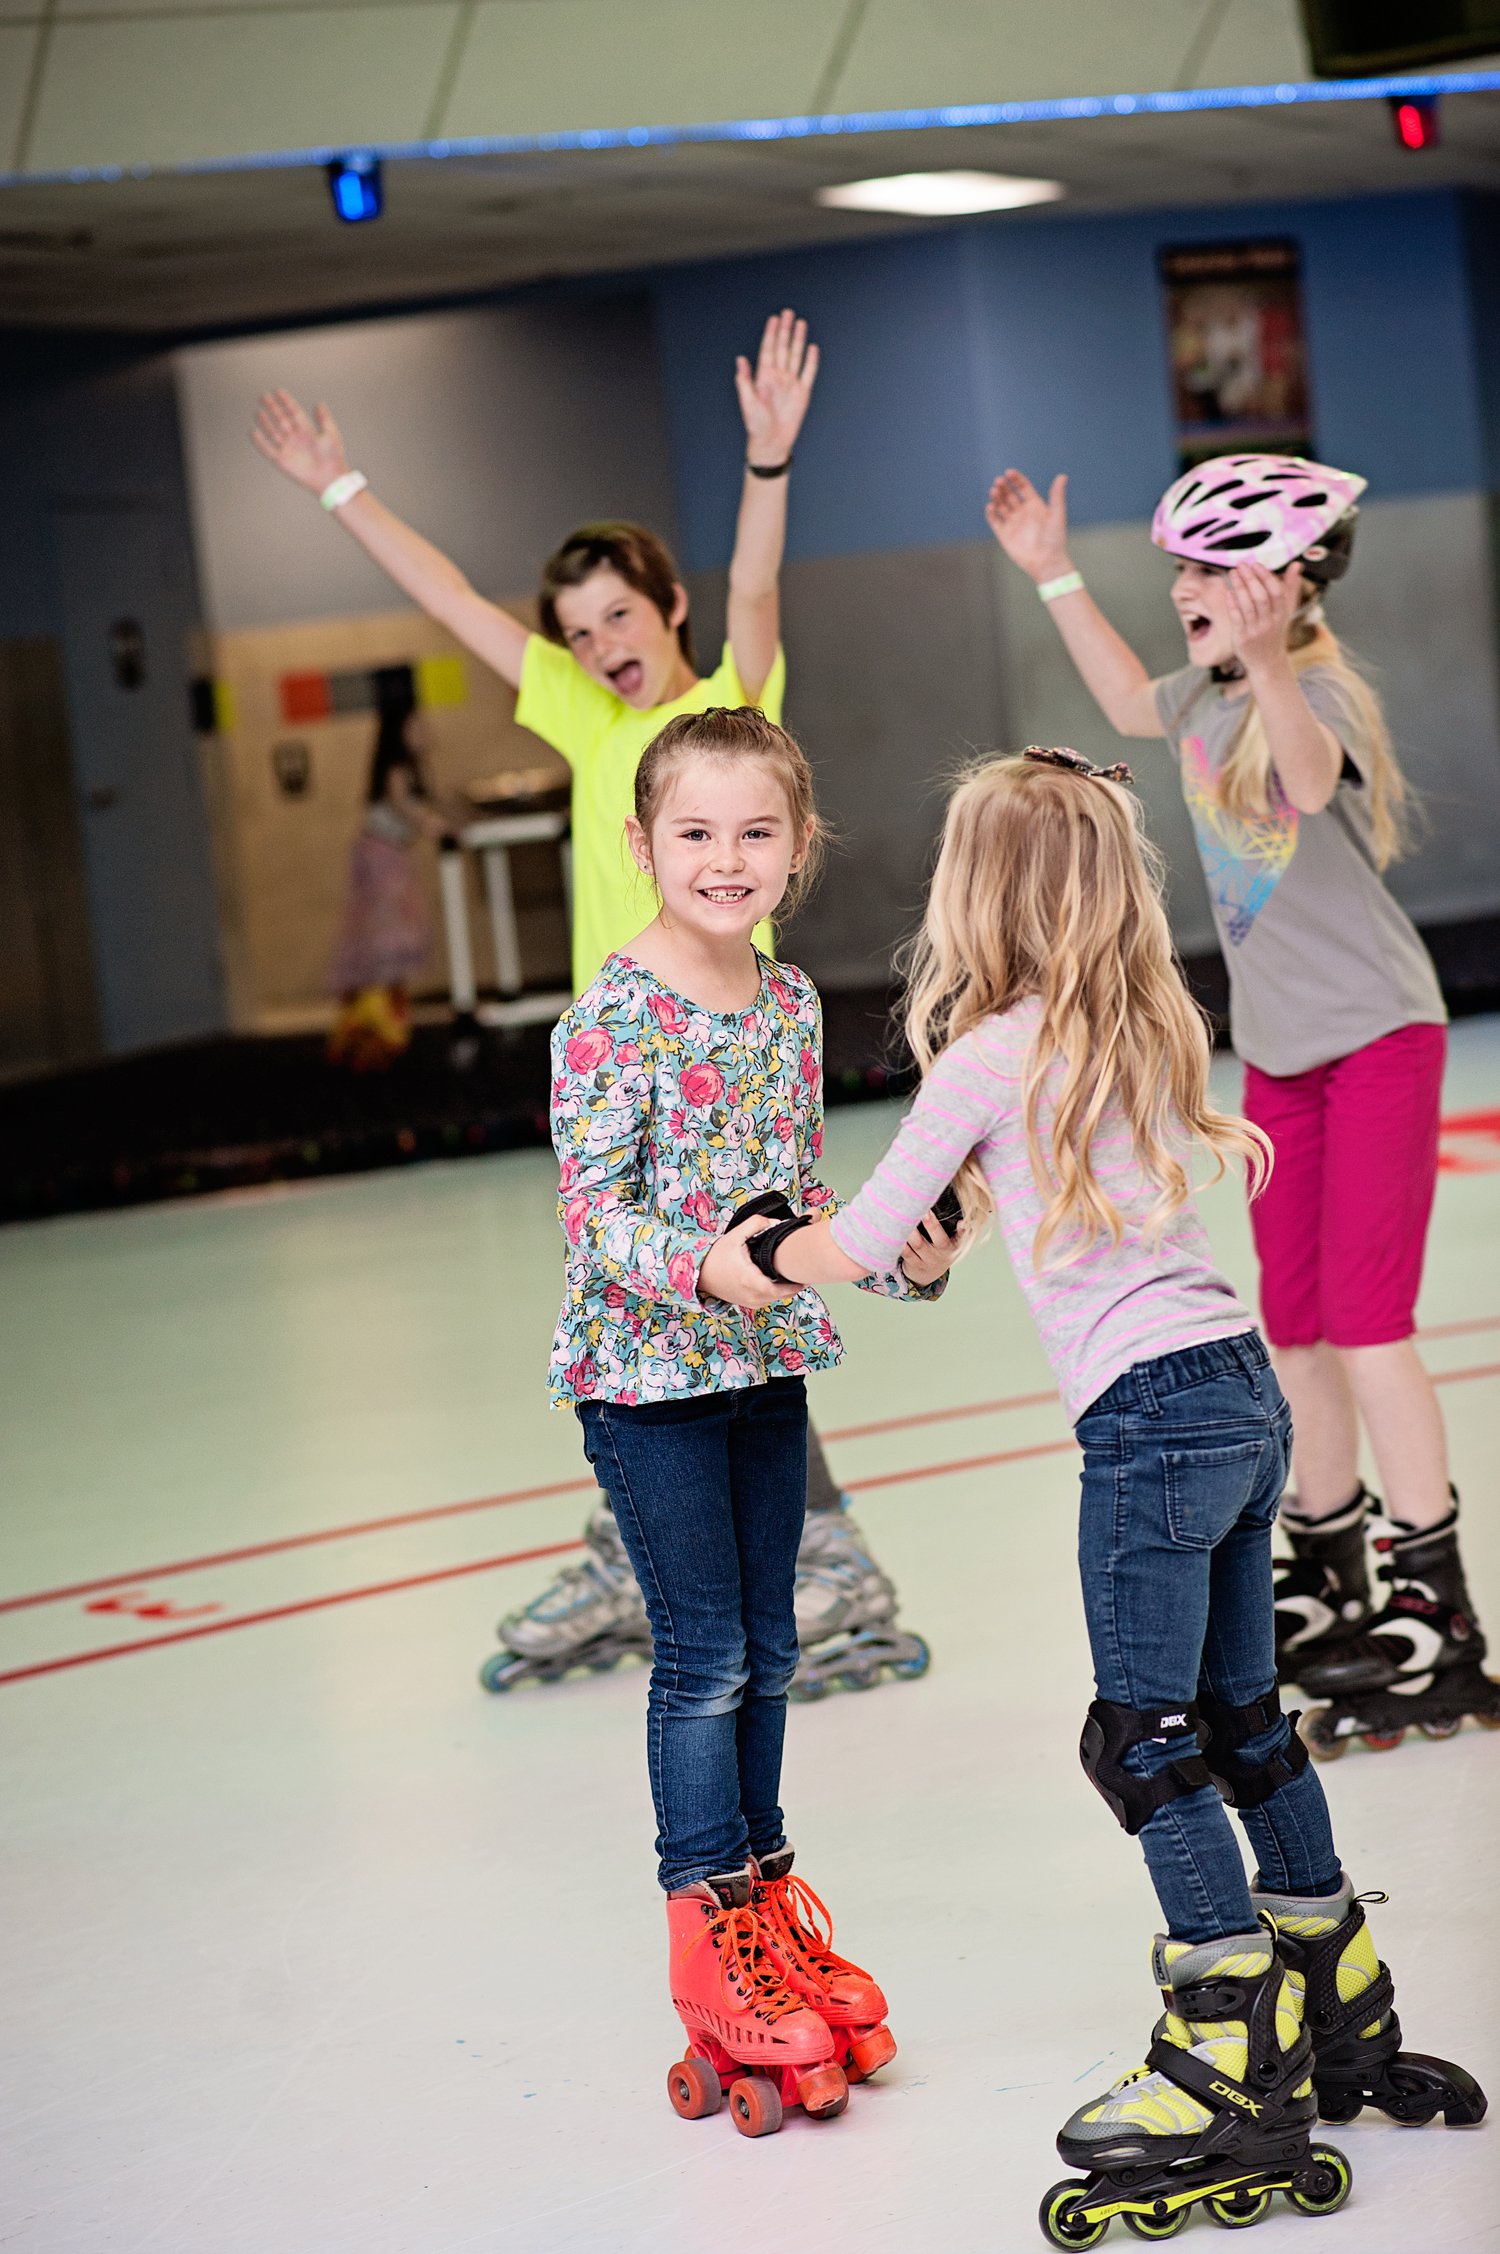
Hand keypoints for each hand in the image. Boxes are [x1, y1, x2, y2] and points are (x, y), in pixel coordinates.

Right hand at [251, 389, 349, 494]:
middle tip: (264, 397)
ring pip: (274, 432)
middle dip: (273, 409)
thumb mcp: (331, 435)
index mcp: (307, 431)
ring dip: (266, 423)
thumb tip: (319, 404)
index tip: (279, 392)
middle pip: (282, 420)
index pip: (294, 413)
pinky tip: (254, 432)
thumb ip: (324, 419)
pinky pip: (269, 450)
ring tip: (258, 413)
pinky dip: (261, 442)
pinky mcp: (283, 461)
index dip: (287, 402)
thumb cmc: (333, 459)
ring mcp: (289, 449)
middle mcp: (296, 439)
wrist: (330, 479)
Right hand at [698, 1210, 800, 1309]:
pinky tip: (778, 1283)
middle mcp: (750, 1294)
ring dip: (785, 1291)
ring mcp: (748, 1301)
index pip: (778, 1290)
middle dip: (794, 1287)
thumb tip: (775, 1223)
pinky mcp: (747, 1303)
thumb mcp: (735, 1235)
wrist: (700, 1272)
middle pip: (780, 1296)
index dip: (793, 1286)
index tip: (804, 1277)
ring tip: (793, 1278)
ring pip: (774, 1300)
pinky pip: (767, 1301)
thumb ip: (756, 1224)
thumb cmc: (717, 1255)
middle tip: (804, 1276)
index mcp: (749, 1279)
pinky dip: (775, 1294)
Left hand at [735, 309, 819, 467]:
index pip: (768, 349)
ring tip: (801, 323)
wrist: (771, 442)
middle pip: (783, 348)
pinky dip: (811, 361)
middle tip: (788, 313)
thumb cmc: (756, 425)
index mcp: (763, 376)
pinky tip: (812, 348)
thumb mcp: (748, 403)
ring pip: (796, 356)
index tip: (774, 318)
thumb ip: (745, 381)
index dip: (771, 333)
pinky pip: (808, 373)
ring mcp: (791, 383)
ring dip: (798, 340)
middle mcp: (778, 376)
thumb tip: (740, 360)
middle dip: (785, 330)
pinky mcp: (802, 393)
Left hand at [898, 1209, 962, 1288]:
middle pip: (939, 1240)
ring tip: (905, 1215)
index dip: (963, 1230)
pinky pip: (905, 1252)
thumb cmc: (940, 1250)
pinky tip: (895, 1228)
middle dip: (932, 1224)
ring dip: (911, 1230)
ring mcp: (927, 1260)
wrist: (928, 1274)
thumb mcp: (952, 1242)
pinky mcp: (913, 1263)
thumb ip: (955, 1228)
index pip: (962, 1237)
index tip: (961, 1222)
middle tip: (924, 1210)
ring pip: (918, 1244)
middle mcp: (943, 1254)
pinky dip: (900, 1240)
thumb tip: (954, 1202)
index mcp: (955, 1246)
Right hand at [985, 468, 1071, 582]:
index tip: (1009, 473)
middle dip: (1004, 486)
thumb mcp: (1057, 515)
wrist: (1046, 562)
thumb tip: (1062, 476)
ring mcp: (1013, 523)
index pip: (1023, 487)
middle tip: (999, 481)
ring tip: (993, 491)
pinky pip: (995, 521)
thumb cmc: (1055, 540)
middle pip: (1010, 494)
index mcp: (1035, 506)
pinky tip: (990, 506)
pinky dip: (991, 513)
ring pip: (1001, 506)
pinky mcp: (1004, 535)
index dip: (1016, 479)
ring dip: (996, 497)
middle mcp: (1023, 513)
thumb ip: (1057, 496)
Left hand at [1225, 560, 1301, 673]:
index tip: (1255, 564)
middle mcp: (1270, 622)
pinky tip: (1228, 592)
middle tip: (1241, 564)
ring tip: (1232, 573)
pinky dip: (1232, 604)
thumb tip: (1296, 564)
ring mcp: (1256, 631)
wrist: (1267, 661)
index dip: (1265, 577)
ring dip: (1239, 588)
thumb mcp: (1287, 610)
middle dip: (1250, 579)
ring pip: (1247, 606)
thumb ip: (1291, 586)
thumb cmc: (1275, 630)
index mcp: (1282, 613)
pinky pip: (1236, 619)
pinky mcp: (1242, 639)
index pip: (1275, 592)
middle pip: (1260, 597)